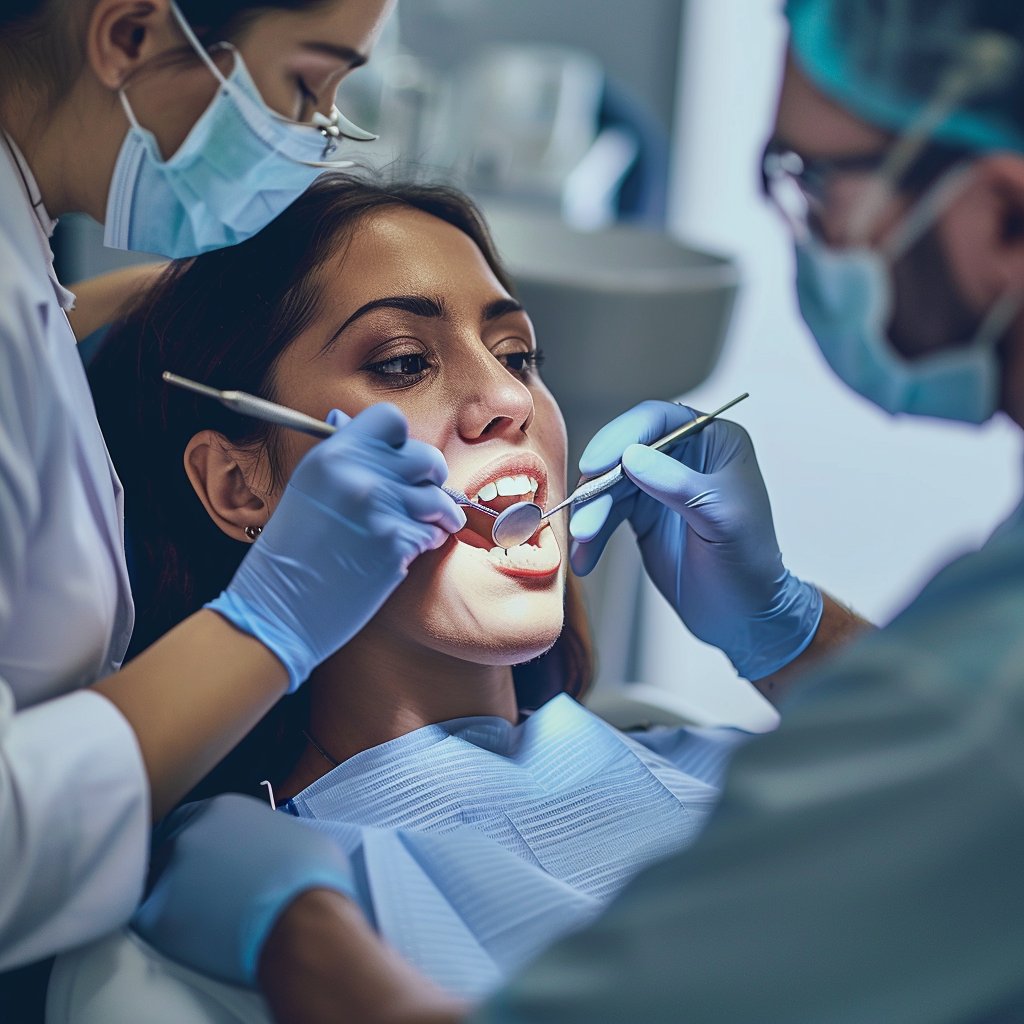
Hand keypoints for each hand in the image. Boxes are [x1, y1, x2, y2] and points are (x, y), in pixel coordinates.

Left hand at [133, 794, 357, 986]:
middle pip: (171, 849)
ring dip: (176, 898)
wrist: (303, 920)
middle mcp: (191, 832)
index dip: (201, 843)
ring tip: (204, 917)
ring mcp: (171, 872)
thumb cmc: (310, 880)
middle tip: (206, 892)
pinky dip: (167, 929)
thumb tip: (272, 850)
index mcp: (223, 808)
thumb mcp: (295, 834)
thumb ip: (267, 835)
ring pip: (158, 884)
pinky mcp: (159, 915)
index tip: (207, 859)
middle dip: (186, 869)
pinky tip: (193, 935)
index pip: (193, 819)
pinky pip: (150, 921)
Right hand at [208, 403, 464, 689]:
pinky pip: (433, 533)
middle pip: (426, 457)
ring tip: (428, 525)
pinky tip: (406, 550)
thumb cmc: (293, 550)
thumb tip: (344, 418)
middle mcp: (359, 474)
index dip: (403, 439)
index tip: (402, 459)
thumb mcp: (307, 487)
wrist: (280, 607)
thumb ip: (339, 455)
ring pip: (439, 499)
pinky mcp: (395, 544)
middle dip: (433, 478)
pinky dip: (427, 542)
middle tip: (425, 493)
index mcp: (334, 454)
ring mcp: (380, 509)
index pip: (391, 418)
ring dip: (440, 514)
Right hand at [569, 401, 820, 679]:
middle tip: (584, 515)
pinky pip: (606, 514)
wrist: (743, 617)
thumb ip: (678, 485)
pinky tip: (584, 558)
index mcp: (714, 441)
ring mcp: (659, 485)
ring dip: (592, 513)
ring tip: (584, 542)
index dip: (621, 435)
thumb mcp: (721, 519)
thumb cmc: (749, 564)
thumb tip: (631, 456)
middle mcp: (683, 456)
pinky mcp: (642, 515)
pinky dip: (592, 535)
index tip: (595, 464)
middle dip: (600, 484)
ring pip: (610, 485)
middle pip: (624, 451)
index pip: (658, 420)